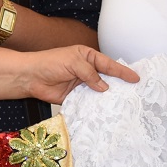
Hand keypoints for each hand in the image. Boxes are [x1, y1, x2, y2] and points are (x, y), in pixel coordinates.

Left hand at [16, 46, 138, 102]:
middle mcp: (87, 70)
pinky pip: (89, 101)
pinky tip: (105, 110)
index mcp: (87, 57)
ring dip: (108, 97)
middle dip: (119, 85)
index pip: (109, 64)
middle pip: (107, 78)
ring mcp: (82, 84)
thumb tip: (104, 87)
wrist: (30, 77)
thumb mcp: (73, 62)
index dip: (122, 71)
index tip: (136, 78)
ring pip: (100, 91)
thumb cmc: (49, 63)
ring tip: (124, 104)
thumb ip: (89, 74)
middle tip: (134, 93)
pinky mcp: (75, 96)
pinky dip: (96, 105)